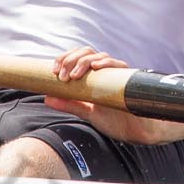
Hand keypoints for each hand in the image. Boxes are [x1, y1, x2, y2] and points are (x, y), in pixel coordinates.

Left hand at [43, 46, 183, 143]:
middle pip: (86, 51)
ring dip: (83, 62)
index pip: (78, 57)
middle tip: (61, 76)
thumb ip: (70, 104)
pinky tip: (95, 67)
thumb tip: (47, 98)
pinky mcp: (127, 78)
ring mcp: (116, 73)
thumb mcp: (88, 112)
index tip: (53, 71)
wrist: (136, 131)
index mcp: (95, 75)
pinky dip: (105, 63)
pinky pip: (117, 64)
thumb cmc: (115, 119)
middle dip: (70, 59)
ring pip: (98, 55)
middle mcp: (105, 70)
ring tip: (73, 76)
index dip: (64, 59)